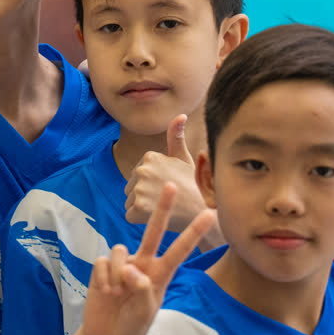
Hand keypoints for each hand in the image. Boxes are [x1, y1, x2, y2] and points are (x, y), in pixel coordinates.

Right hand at [81, 184, 215, 334]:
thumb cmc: (132, 326)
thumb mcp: (145, 312)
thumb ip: (143, 290)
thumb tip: (133, 269)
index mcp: (160, 274)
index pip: (179, 250)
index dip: (193, 233)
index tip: (209, 214)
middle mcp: (143, 264)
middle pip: (154, 231)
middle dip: (163, 209)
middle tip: (172, 185)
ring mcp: (123, 265)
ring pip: (122, 251)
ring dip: (119, 274)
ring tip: (117, 293)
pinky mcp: (103, 268)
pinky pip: (104, 262)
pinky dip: (105, 279)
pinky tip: (106, 292)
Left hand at [124, 115, 222, 248]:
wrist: (204, 213)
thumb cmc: (194, 186)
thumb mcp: (184, 158)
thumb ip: (176, 136)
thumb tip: (180, 114)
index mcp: (149, 156)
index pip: (137, 175)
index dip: (151, 184)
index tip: (168, 186)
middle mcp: (142, 170)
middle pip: (131, 188)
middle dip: (144, 196)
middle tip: (166, 198)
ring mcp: (140, 189)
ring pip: (129, 202)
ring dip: (142, 208)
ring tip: (163, 207)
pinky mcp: (138, 208)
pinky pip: (129, 215)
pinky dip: (139, 219)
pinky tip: (156, 216)